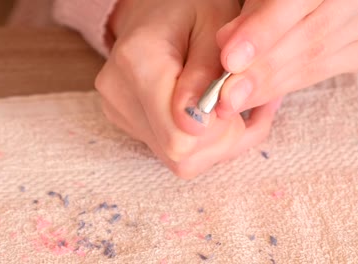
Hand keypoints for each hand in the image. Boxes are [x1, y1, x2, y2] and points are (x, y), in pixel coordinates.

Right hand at [95, 0, 280, 177]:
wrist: (156, 11)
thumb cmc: (192, 10)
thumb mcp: (215, 27)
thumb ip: (207, 75)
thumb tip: (198, 124)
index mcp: (138, 61)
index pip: (178, 133)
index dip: (219, 128)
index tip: (237, 101)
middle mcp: (118, 93)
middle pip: (179, 152)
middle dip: (222, 137)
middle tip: (239, 104)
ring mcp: (118, 111)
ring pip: (177, 159)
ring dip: (214, 142)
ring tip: (227, 107)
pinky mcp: (125, 121)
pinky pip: (171, 152)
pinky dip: (201, 142)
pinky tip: (210, 114)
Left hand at [215, 0, 357, 117]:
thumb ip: (255, 14)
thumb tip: (227, 48)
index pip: (297, 3)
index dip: (263, 33)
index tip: (230, 60)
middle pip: (309, 39)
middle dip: (262, 71)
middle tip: (226, 95)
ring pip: (317, 60)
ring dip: (271, 85)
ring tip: (234, 100)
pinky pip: (326, 70)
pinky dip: (288, 84)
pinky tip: (259, 95)